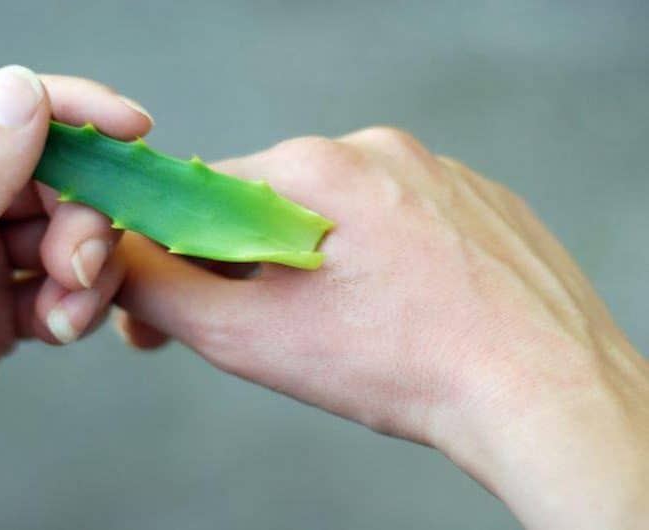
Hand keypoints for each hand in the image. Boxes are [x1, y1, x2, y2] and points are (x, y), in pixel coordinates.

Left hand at [0, 66, 152, 528]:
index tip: (133, 130)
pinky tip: (56, 332)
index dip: (64, 110)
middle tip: (83, 269)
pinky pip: (51, 284)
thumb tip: (22, 89)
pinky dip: (68, 305)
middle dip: (77, 216)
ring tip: (64, 318)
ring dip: (79, 270)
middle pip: (35, 176)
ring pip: (52, 232)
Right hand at [116, 129, 648, 528]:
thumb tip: (119, 263)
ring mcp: (437, 173)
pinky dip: (378, 264)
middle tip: (255, 330)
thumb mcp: (248, 337)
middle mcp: (377, 151)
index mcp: (315, 167)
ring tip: (337, 330)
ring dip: (313, 265)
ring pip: (337, 215)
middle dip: (246, 267)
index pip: (204, 193)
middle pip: (270, 203)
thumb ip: (163, 290)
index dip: (174, 251)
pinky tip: (393, 314)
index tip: (168, 299)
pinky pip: (399, 224)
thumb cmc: (400, 365)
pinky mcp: (478, 204)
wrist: (541, 392)